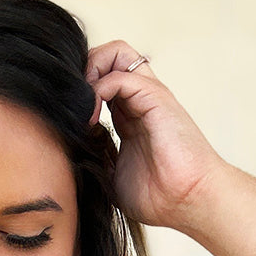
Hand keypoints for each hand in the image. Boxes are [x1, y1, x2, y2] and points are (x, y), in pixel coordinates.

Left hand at [85, 41, 226, 232]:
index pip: (99, 82)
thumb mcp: (113, 177)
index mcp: (130, 118)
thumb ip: (95, 155)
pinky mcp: (155, 97)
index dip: (79, 93)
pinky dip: (97, 90)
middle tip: (72, 107)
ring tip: (82, 110)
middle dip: (81, 74)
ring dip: (88, 74)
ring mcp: (148, 96)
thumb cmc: (159, 198)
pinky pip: (118, 75)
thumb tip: (72, 142)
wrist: (188, 202)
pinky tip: (91, 119)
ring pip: (113, 54)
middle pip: (106, 59)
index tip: (67, 120)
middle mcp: (139, 101)